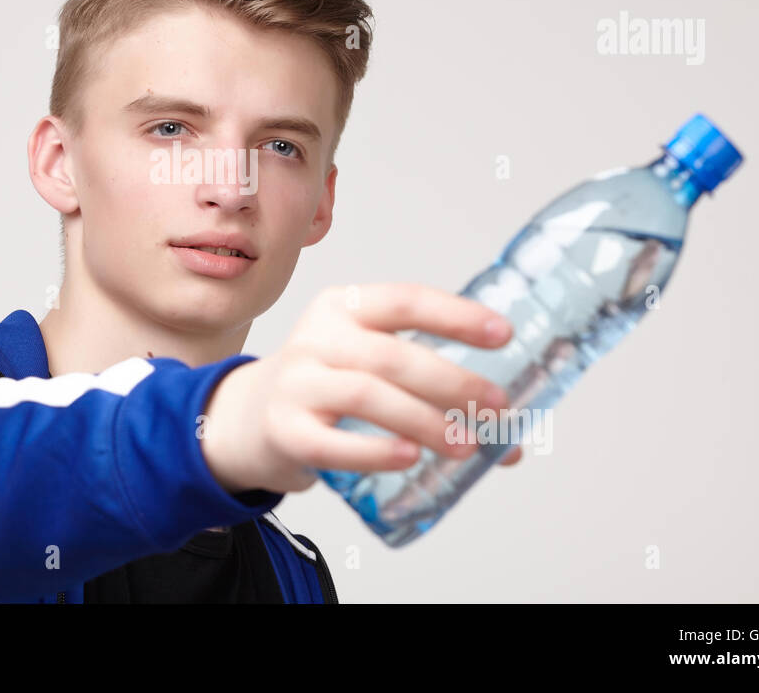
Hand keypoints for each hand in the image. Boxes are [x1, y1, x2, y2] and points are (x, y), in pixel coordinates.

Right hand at [201, 283, 519, 494]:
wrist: (250, 417)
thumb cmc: (326, 386)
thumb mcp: (363, 361)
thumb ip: (428, 387)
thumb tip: (508, 438)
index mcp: (342, 308)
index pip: (404, 300)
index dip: (455, 315)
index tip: (503, 334)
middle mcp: (316, 339)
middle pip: (391, 354)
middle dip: (451, 380)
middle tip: (495, 406)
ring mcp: (297, 385)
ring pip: (366, 395)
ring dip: (423, 421)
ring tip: (465, 445)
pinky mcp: (285, 431)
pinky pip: (331, 444)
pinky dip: (373, 451)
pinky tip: (409, 458)